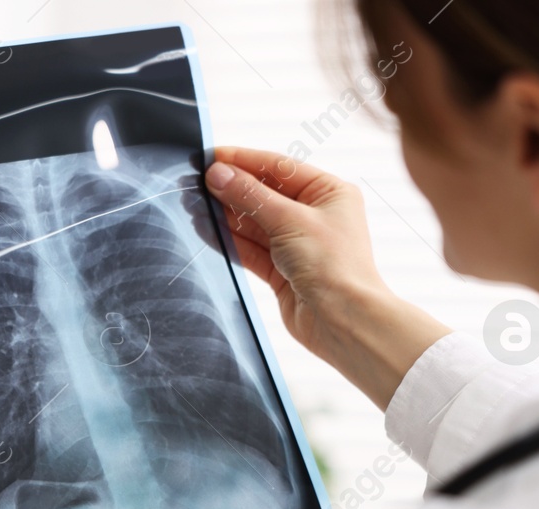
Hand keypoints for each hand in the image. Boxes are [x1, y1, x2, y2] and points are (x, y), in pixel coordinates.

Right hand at [203, 146, 451, 409]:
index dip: (244, 161)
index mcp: (328, 192)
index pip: (279, 167)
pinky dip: (230, 241)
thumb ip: (250, 197)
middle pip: (264, 194)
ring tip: (195, 204)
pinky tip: (207, 230)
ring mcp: (296, 244)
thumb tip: (218, 174)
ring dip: (226, 215)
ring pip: (254, 222)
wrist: (343, 321)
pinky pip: (250, 249)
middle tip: (197, 181)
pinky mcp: (281, 270)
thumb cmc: (335, 266)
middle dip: (232, 189)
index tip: (212, 156)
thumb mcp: (290, 220)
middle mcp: (314, 215)